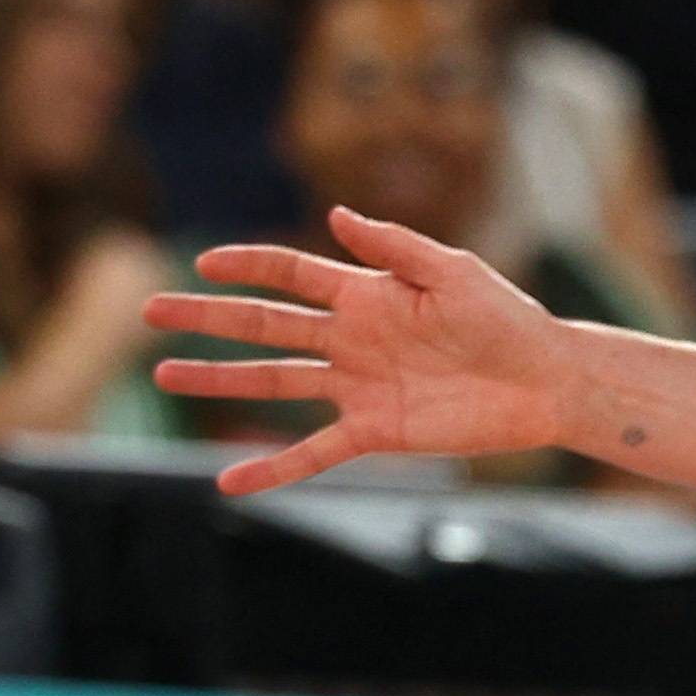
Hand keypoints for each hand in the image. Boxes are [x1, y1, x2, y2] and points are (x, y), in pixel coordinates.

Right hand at [146, 207, 570, 494]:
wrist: (545, 381)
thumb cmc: (508, 319)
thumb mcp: (453, 272)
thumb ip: (394, 247)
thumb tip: (337, 215)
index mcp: (367, 294)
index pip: (291, 273)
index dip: (248, 266)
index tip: (203, 264)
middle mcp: (352, 338)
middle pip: (264, 325)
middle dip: (208, 319)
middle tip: (149, 313)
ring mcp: (358, 386)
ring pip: (273, 382)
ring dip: (219, 380)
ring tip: (164, 375)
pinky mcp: (376, 431)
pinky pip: (313, 451)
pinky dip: (274, 466)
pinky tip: (229, 480)